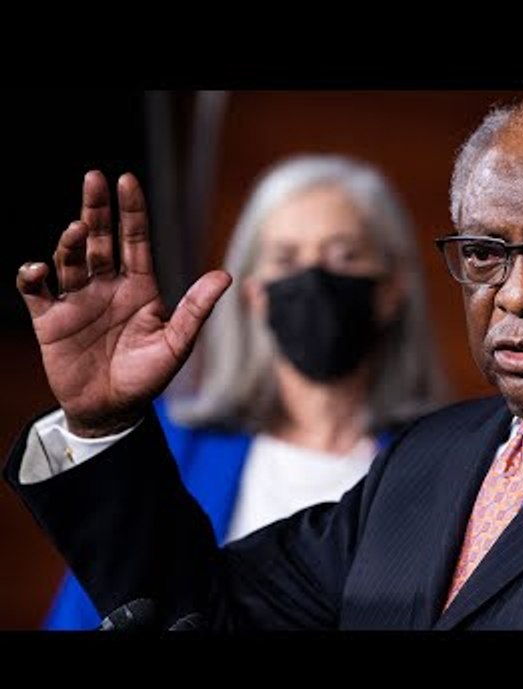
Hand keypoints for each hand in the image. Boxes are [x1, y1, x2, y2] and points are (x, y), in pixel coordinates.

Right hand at [16, 171, 230, 436]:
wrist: (114, 410)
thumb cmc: (149, 377)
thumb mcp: (177, 343)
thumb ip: (197, 309)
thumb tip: (225, 275)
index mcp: (139, 287)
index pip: (134, 240)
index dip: (131, 211)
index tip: (127, 181)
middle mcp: (107, 286)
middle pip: (99, 239)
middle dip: (96, 209)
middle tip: (94, 179)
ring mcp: (77, 300)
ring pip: (69, 259)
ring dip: (70, 242)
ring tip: (76, 231)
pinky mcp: (50, 320)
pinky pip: (36, 291)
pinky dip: (32, 277)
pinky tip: (38, 270)